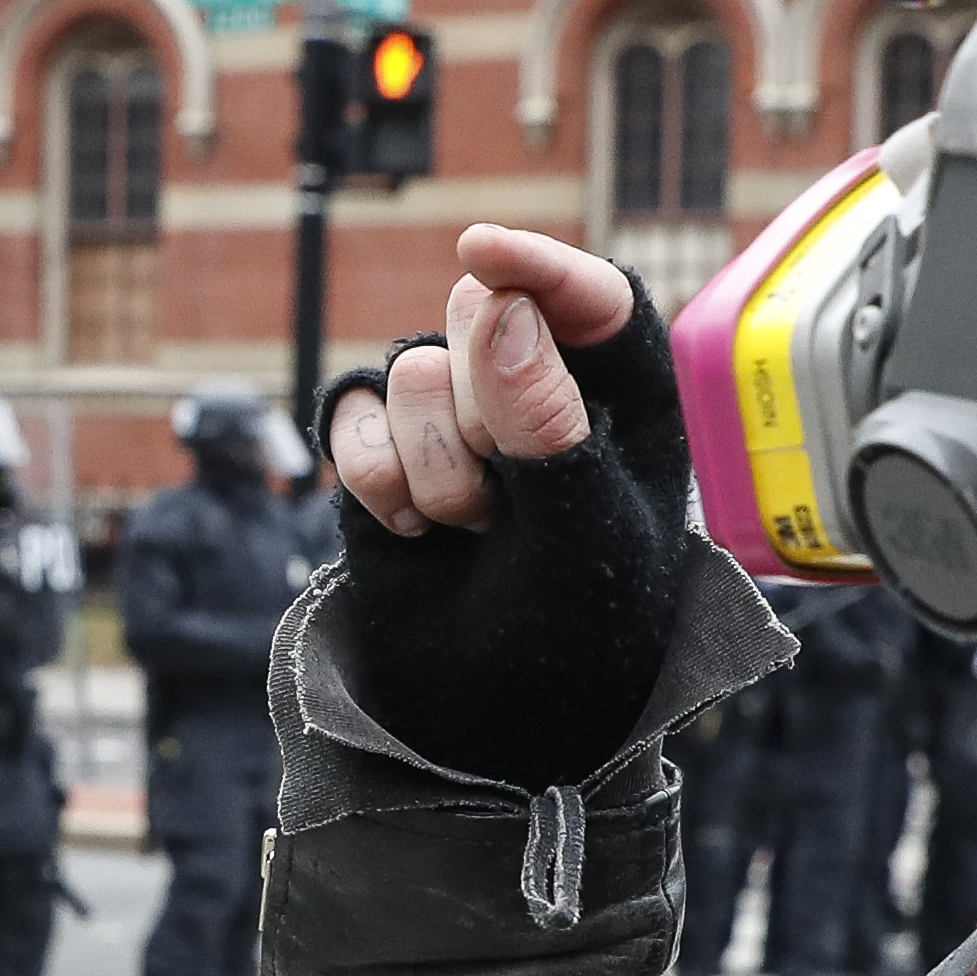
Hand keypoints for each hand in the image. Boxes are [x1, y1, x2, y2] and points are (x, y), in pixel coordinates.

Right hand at [317, 226, 699, 787]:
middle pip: (481, 321)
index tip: (483, 254)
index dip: (540, 267)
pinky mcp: (384, 446)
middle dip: (481, 418)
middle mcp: (538, 389)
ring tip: (472, 534)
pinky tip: (413, 531)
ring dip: (434, 472)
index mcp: (625, 400)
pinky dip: (374, 481)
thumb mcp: (581, 537)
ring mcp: (454, 415)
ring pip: (410, 370)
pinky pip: (351, 417)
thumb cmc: (570, 634)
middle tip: (511, 506)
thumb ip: (548, 423)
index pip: (593, 300)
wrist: (484, 721)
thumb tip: (503, 308)